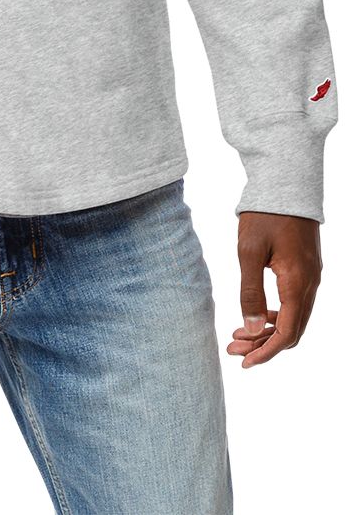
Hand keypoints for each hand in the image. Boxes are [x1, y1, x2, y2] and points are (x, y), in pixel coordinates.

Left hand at [227, 211, 321, 367]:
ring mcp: (311, 276)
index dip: (265, 352)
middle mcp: (310, 284)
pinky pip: (296, 302)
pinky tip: (256, 313)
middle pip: (292, 330)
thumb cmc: (264, 215)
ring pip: (295, 317)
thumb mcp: (249, 252)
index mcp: (297, 284)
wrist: (286, 183)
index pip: (286, 334)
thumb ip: (250, 291)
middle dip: (263, 345)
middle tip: (233, 348)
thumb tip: (249, 329)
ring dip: (268, 330)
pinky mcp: (307, 268)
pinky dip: (277, 314)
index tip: (244, 362)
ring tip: (239, 334)